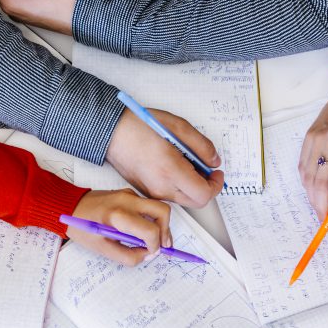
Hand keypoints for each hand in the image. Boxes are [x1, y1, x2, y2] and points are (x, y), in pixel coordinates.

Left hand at [69, 189, 171, 265]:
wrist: (69, 206)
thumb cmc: (83, 229)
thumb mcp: (103, 249)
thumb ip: (128, 256)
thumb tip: (148, 254)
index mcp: (118, 215)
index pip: (149, 230)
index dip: (155, 245)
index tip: (152, 253)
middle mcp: (127, 200)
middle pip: (162, 211)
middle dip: (166, 230)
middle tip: (163, 245)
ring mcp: (129, 194)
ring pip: (157, 207)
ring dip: (161, 224)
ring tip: (155, 240)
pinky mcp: (129, 193)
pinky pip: (148, 205)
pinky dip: (151, 218)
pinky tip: (143, 230)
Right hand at [105, 109, 225, 207]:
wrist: (110, 131)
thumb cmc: (140, 125)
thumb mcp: (178, 127)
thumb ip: (202, 146)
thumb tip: (214, 161)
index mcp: (170, 171)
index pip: (203, 194)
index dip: (216, 185)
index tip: (216, 172)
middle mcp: (161, 187)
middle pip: (196, 202)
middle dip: (206, 187)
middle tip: (206, 169)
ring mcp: (152, 192)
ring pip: (183, 199)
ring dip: (192, 186)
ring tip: (187, 163)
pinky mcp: (146, 191)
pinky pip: (170, 195)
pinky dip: (179, 185)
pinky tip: (174, 166)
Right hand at [299, 69, 327, 221]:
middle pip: (320, 183)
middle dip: (322, 206)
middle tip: (327, 218)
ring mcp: (317, 139)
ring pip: (308, 177)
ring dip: (312, 197)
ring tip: (320, 206)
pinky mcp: (308, 137)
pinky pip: (302, 166)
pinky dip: (306, 182)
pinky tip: (314, 190)